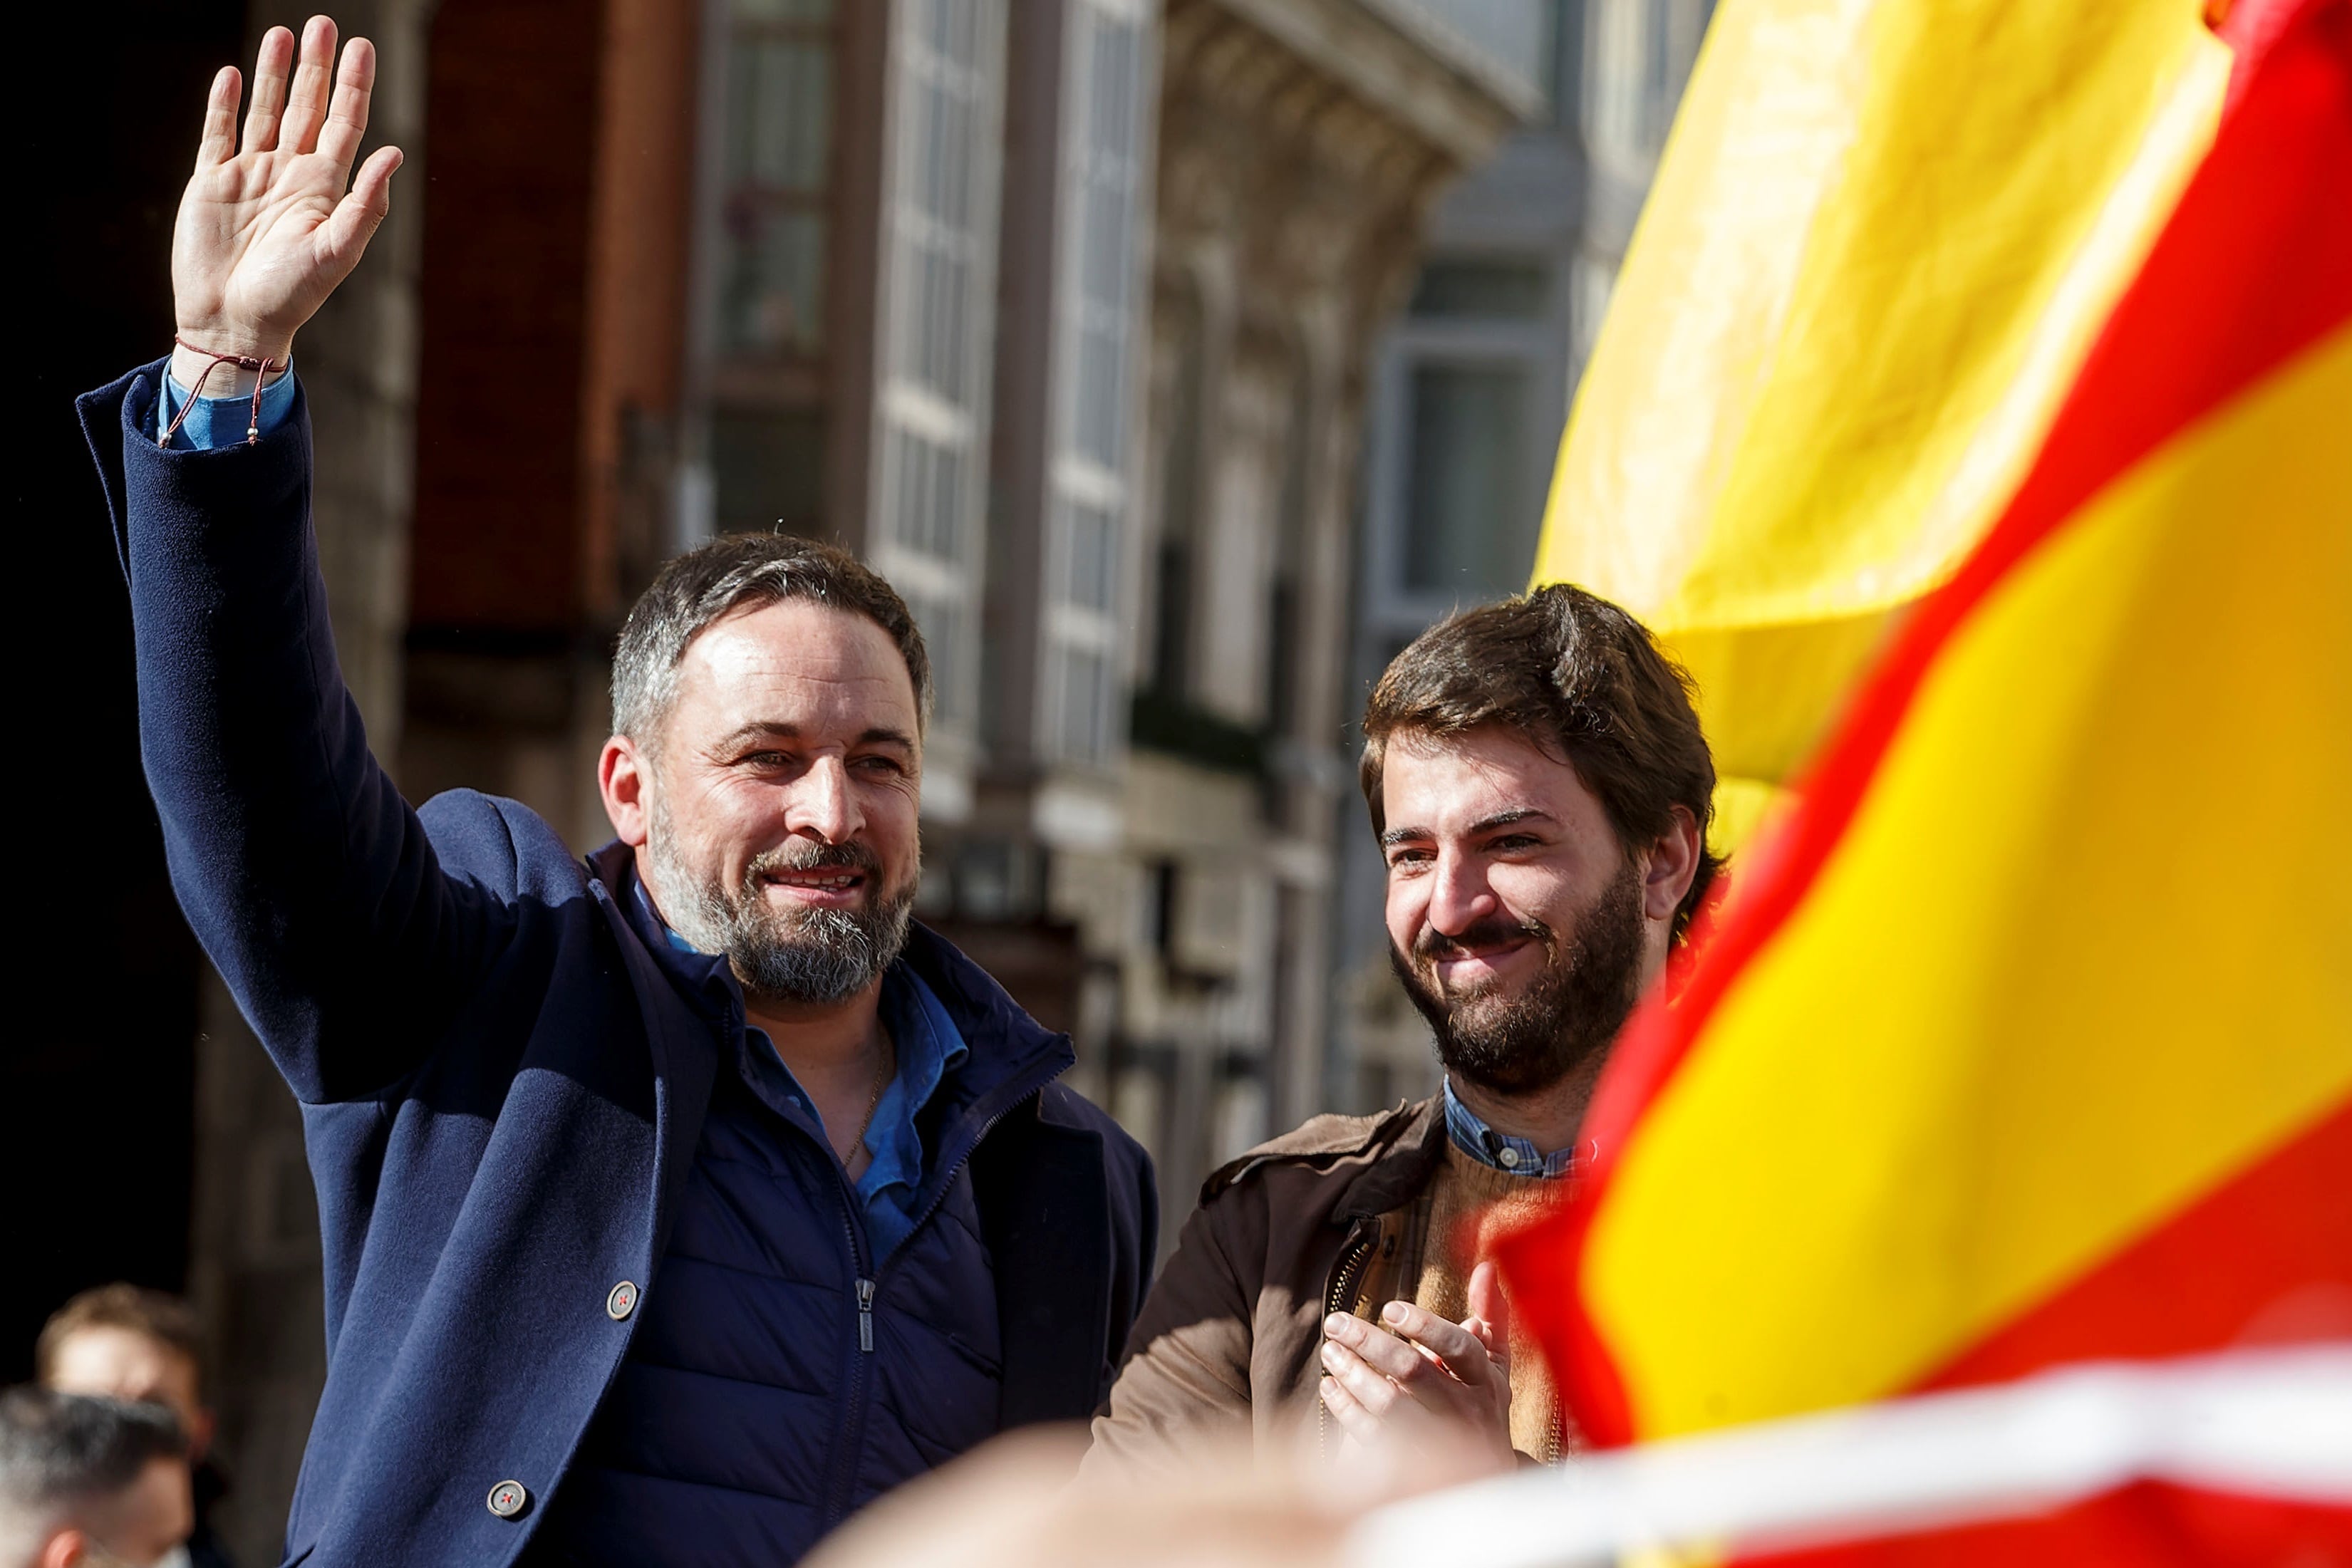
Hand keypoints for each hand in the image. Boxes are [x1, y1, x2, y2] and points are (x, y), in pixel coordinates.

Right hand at [173, 16, 403, 364]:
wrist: (234, 323)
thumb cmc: (291, 297)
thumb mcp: (336, 252)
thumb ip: (365, 203)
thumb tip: (394, 152)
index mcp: (324, 189)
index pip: (345, 125)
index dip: (353, 86)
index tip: (361, 47)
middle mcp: (291, 176)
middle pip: (307, 108)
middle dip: (315, 67)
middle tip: (323, 24)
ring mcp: (251, 176)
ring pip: (264, 112)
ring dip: (272, 74)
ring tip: (282, 33)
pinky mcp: (212, 184)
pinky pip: (219, 135)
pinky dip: (224, 105)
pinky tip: (231, 74)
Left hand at [1317, 1260, 1515, 1476]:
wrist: (1485, 1477)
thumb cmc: (1484, 1403)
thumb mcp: (1496, 1362)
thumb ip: (1491, 1314)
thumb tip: (1485, 1267)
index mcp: (1485, 1380)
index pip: (1459, 1347)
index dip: (1425, 1326)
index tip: (1390, 1308)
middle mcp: (1463, 1410)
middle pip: (1414, 1372)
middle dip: (1370, 1343)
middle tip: (1336, 1322)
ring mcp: (1437, 1441)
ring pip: (1389, 1405)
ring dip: (1353, 1374)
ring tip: (1329, 1350)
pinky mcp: (1411, 1465)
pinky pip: (1371, 1435)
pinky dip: (1346, 1409)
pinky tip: (1329, 1386)